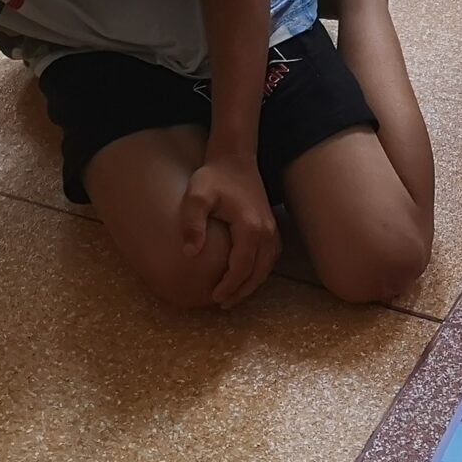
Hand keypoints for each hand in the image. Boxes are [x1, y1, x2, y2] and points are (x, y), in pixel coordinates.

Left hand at [182, 155, 280, 307]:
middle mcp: (266, 231)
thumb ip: (192, 223)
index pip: (241, 267)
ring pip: (267, 266)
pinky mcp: (270, 225)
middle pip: (258, 271)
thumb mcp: (196, 196)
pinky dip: (259, 271)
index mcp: (249, 227)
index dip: (229, 285)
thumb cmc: (214, 176)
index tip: (213, 297)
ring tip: (234, 295)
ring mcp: (271, 228)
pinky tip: (246, 276)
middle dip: (241, 291)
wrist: (235, 158)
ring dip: (252, 284)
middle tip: (223, 304)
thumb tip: (190, 253)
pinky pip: (270, 256)